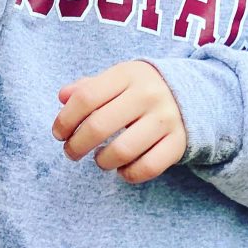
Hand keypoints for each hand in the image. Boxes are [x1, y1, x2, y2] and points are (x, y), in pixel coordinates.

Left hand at [52, 61, 187, 184]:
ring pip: (122, 151)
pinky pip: (148, 167)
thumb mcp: (116, 79)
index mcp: (126, 74)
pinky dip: (129, 174)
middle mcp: (147, 94)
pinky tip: (122, 169)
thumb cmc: (139, 88)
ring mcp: (165, 119)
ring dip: (102, 162)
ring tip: (99, 159)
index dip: (66, 119)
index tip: (58, 133)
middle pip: (99, 126)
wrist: (189, 93)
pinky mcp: (178, 142)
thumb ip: (88, 87)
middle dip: (76, 145)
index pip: (86, 97)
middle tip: (71, 152)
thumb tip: (62, 96)